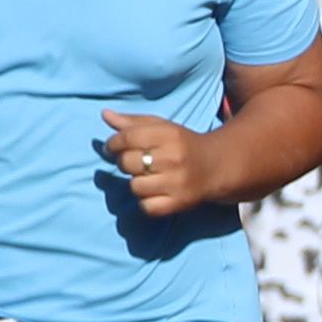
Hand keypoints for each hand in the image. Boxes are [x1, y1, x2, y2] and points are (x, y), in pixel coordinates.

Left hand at [100, 107, 219, 219]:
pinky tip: (154, 192)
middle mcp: (173, 158)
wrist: (216, 167)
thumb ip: (132, 122)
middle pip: (127, 163)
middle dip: (124, 163)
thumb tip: (105, 115)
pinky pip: (146, 207)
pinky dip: (146, 202)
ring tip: (147, 177)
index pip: (127, 138)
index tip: (112, 147)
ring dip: (136, 183)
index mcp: (169, 135)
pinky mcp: (179, 203)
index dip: (113, 143)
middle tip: (133, 162)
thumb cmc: (182, 144)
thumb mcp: (162, 127)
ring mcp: (177, 182)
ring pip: (135, 187)